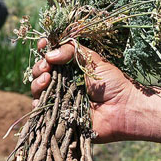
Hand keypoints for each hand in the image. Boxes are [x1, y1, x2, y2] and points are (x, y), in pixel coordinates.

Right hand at [30, 39, 145, 142]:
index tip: (43, 44)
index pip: (50, 56)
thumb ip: (72, 51)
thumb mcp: (93, 59)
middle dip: (39, 67)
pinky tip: (43, 97)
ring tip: (47, 78)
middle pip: (40, 72)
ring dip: (37, 82)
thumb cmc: (112, 83)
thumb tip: (48, 54)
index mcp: (70, 68)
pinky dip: (38, 102)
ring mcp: (60, 99)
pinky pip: (41, 110)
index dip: (44, 49)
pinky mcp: (59, 115)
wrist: (122, 108)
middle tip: (47, 67)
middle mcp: (62, 82)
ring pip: (37, 89)